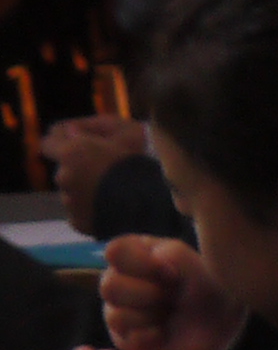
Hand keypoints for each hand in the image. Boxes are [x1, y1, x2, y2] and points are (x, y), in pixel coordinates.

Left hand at [43, 117, 148, 233]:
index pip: (48, 142)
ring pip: (72, 193)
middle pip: (64, 170)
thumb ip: (93, 126)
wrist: (157, 207)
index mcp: (71, 152)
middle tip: (106, 174)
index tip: (79, 147)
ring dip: (86, 192)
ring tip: (114, 195)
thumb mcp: (126, 131)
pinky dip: (92, 211)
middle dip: (79, 171)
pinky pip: (81, 213)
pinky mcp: (78, 223)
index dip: (63, 143)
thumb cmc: (145, 164)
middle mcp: (64, 176)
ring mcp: (70, 202)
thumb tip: (71, 131)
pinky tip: (112, 210)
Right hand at [99, 235, 240, 349]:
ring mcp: (117, 309)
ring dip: (151, 316)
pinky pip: (127, 340)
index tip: (171, 273)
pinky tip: (164, 332)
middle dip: (148, 294)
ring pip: (116, 316)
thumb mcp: (192, 261)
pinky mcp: (125, 338)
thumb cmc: (203, 285)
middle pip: (109, 287)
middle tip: (170, 296)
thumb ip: (170, 252)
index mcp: (130, 254)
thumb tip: (152, 261)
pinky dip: (152, 337)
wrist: (221, 322)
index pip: (115, 252)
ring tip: (168, 313)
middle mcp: (117, 280)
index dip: (144, 264)